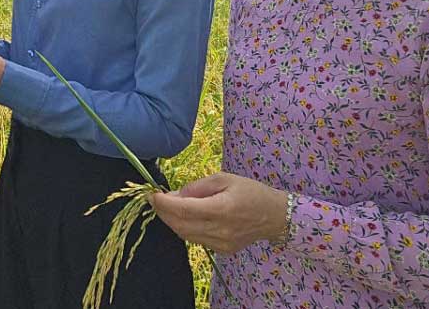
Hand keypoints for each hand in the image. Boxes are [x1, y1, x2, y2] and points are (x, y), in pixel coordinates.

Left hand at [148, 172, 288, 253]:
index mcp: (222, 209)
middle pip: (180, 225)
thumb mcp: (224, 179)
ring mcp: (221, 244)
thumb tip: (175, 195)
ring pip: (185, 235)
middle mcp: (220, 230)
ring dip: (172, 221)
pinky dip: (185, 228)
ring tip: (168, 207)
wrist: (275, 216)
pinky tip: (185, 217)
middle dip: (163, 213)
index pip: (183, 210)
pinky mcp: (222, 250)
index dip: (164, 203)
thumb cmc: (250, 192)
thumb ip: (198, 187)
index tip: (153, 194)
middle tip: (156, 200)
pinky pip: (196, 240)